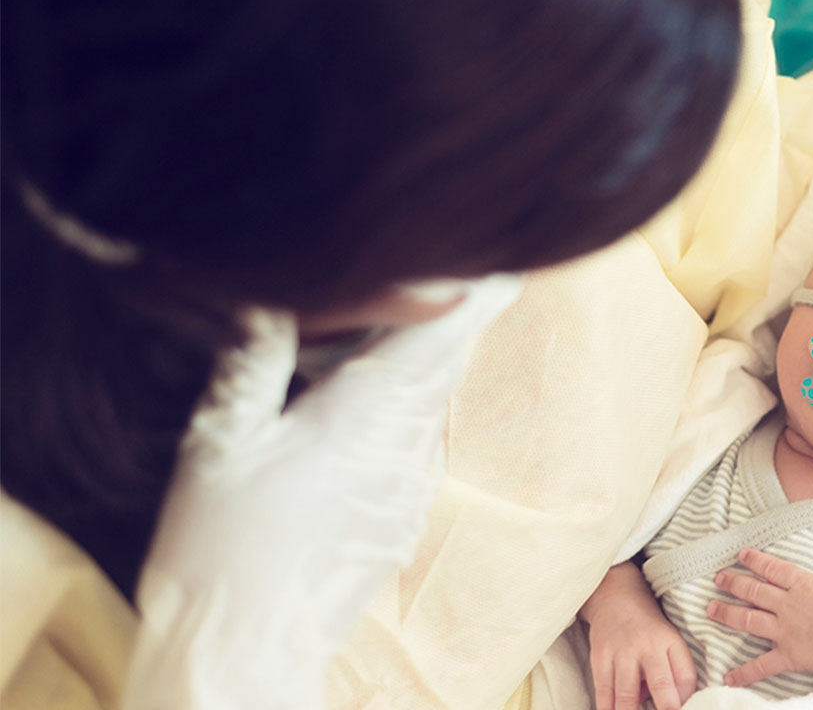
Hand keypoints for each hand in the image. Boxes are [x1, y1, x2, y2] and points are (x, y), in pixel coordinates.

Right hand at [124, 276, 521, 708]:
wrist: (247, 646)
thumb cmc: (221, 546)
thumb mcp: (218, 442)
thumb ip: (252, 361)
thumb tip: (268, 297)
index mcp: (362, 417)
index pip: (437, 337)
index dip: (472, 293)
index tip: (502, 258)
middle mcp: (404, 448)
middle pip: (445, 364)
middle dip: (452, 316)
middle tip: (450, 273)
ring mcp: (411, 486)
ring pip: (433, 402)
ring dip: (424, 362)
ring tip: (391, 328)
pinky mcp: (404, 515)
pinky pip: (419, 442)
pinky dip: (406, 409)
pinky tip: (360, 406)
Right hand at [587, 598, 697, 709]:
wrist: (615, 598)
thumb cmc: (649, 630)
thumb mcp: (671, 643)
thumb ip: (678, 674)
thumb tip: (677, 706)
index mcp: (670, 643)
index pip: (686, 676)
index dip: (686, 702)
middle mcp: (647, 646)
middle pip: (660, 684)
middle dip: (665, 708)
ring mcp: (621, 652)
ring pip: (627, 694)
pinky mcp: (599, 657)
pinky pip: (603, 691)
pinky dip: (607, 708)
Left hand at [707, 535, 812, 690]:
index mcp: (801, 584)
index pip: (771, 568)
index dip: (754, 560)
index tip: (740, 555)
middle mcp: (787, 605)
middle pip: (753, 590)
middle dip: (732, 583)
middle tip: (718, 579)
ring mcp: (784, 630)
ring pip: (748, 619)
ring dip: (726, 614)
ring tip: (710, 610)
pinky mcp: (788, 655)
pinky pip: (761, 665)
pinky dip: (744, 672)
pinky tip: (727, 677)